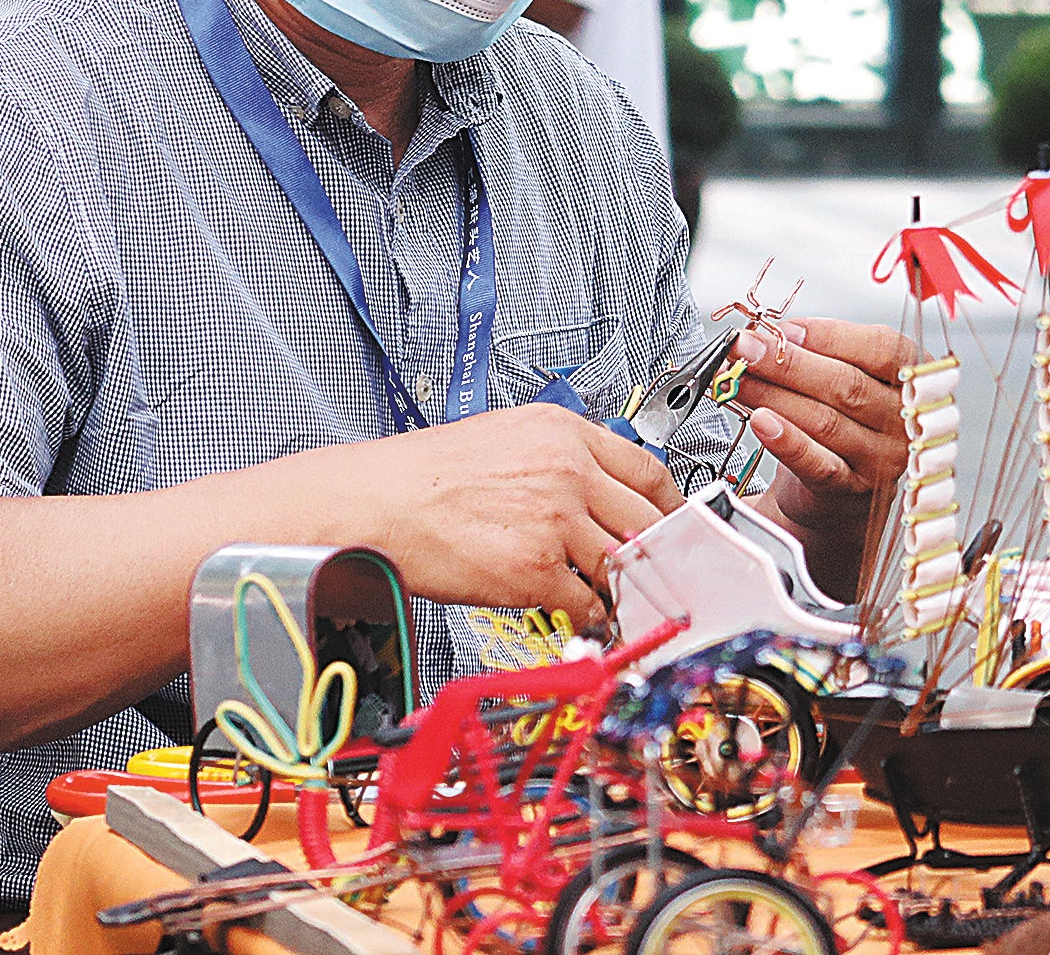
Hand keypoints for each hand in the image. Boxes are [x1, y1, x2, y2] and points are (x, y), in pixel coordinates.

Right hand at [352, 403, 678, 625]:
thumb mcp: (507, 439)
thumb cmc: (426, 475)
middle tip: (654, 568)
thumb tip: (601, 494)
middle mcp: (568, 471)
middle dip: (655, 550)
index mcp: (564, 433)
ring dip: (621, 586)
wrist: (376, 503)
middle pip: (647, 518)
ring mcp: (555, 520)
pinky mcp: (535, 569)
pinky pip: (587, 602)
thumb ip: (563, 461)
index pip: (648, 470)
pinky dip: (590, 616)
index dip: (669, 505)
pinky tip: (581, 615)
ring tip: (614, 596)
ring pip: (621, 562)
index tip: (673, 522)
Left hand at [732, 318, 914, 535]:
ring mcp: (882, 457)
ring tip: (739, 379)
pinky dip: (786, 440)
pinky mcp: (851, 488)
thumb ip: (823, 353)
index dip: (830, 336)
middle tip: (745, 348)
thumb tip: (774, 335)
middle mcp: (905, 418)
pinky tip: (760, 422)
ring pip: (825, 420)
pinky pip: (817, 463)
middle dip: (786, 362)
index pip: (882, 348)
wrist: (842, 489)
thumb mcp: (847, 376)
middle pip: (846, 384)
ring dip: (773, 395)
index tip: (784, 329)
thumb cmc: (846, 420)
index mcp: (913, 377)